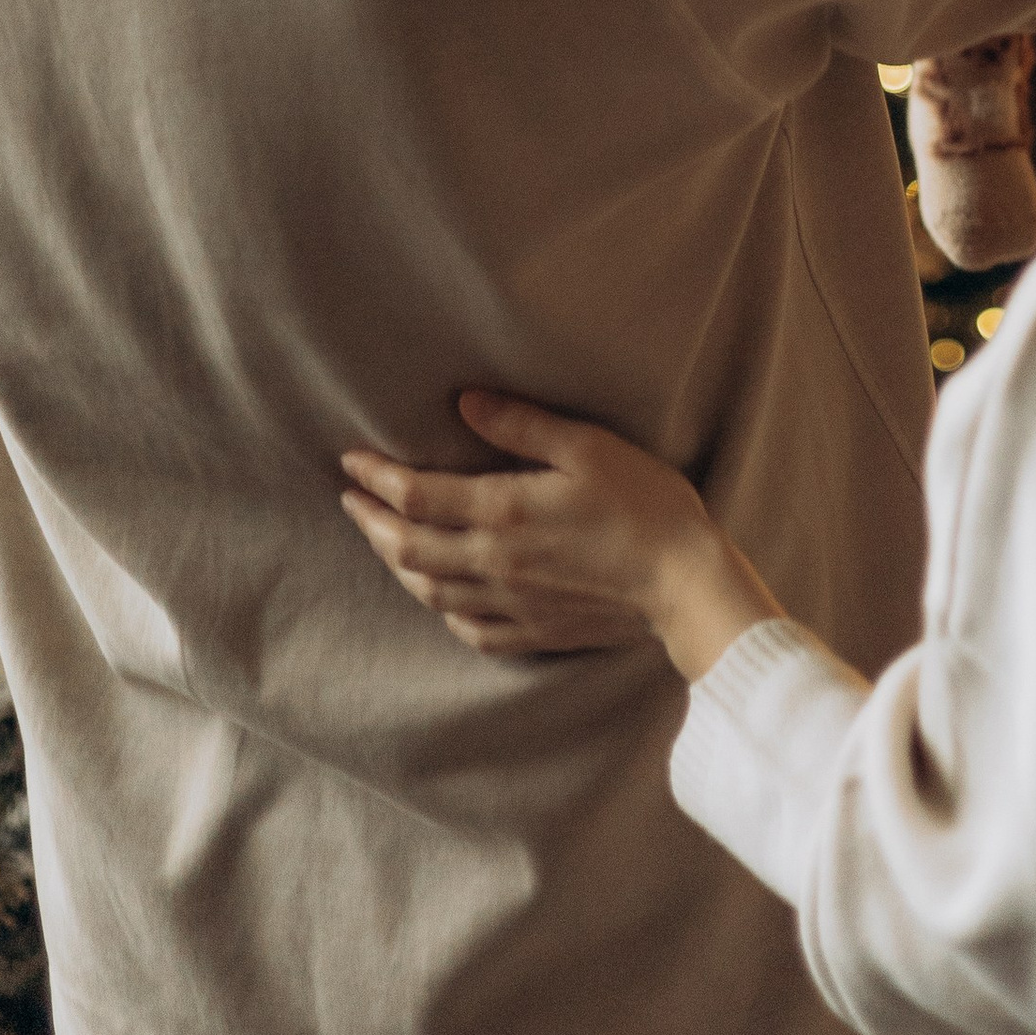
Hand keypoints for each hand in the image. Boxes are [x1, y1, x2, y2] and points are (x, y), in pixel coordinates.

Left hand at [339, 390, 781, 674]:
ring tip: (383, 541)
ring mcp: (511, 605)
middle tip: (351, 499)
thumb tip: (465, 402)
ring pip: (430, 591)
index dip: (377, 477)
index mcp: (503, 514)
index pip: (416, 496)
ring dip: (396, 564)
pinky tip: (441, 599)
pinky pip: (470, 629)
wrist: (684, 585)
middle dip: (371, 522)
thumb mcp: (587, 446)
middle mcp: (494, 565)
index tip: (352, 459)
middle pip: (408, 549)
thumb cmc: (644, 505)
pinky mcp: (534, 633)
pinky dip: (443, 610)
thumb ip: (521, 425)